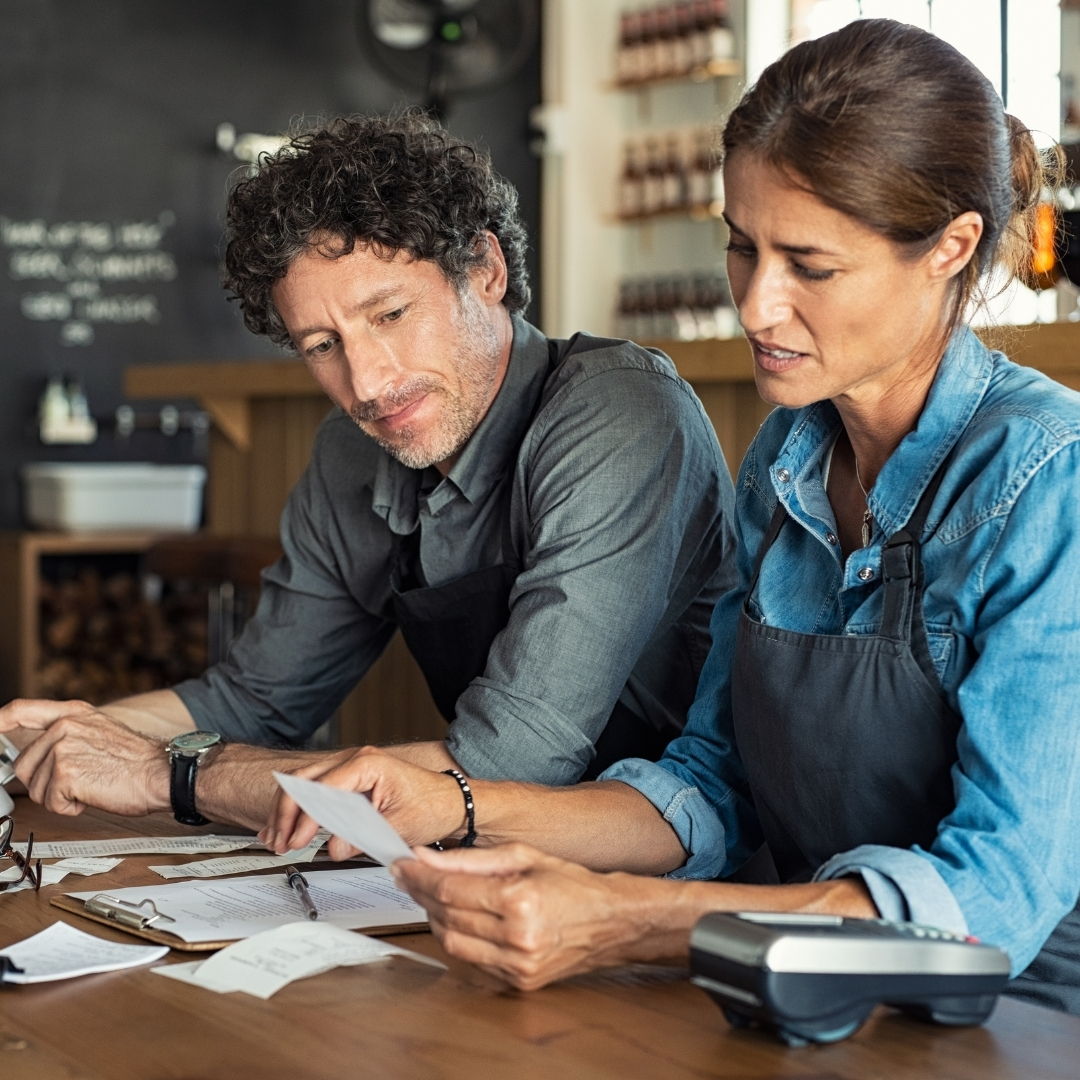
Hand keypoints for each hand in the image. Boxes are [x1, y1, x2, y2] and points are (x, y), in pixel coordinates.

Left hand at [2, 698, 169, 816]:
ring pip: (35, 788)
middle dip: (43, 783)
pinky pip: (50, 803)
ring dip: (59, 796)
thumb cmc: (137, 761)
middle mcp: (65, 726)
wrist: (162, 773)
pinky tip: (92, 795)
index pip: (21, 710)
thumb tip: (37, 755)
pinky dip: (70, 807)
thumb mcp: (100, 732)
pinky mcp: (65, 773)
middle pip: (23, 764)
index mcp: (73, 714)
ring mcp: (63, 748)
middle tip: (75, 782)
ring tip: (90, 785)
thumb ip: (67, 735)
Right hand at [259, 746, 466, 859]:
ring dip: (286, 811)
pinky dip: (297, 808)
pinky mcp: (348, 780)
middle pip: (303, 780)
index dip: (305, 818)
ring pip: (303, 783)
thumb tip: (333, 847)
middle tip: (280, 842)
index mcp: (367, 764)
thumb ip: (364, 836)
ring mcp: (350, 767)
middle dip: (286, 813)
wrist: (450, 801)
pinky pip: (313, 789)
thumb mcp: (399, 826)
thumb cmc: (432, 806)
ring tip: (276, 839)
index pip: (322, 789)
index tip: (296, 842)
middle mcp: (355, 759)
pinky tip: (284, 827)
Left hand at [391, 843, 652, 990]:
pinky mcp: (519, 981)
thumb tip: (427, 856)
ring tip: (432, 896)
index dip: (419, 876)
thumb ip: (471, 858)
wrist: (610, 921)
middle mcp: (518, 936)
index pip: (451, 889)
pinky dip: (458, 938)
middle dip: (422, 894)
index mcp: (520, 899)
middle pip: (447, 916)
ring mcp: (518, 964)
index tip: (402, 865)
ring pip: (453, 943)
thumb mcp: (524, 855)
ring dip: (435, 918)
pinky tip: (457, 919)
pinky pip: (472, 961)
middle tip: (409, 876)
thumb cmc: (572, 883)